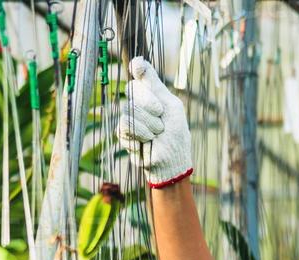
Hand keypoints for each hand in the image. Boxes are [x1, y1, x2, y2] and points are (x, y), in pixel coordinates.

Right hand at [115, 56, 193, 187]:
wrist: (171, 160)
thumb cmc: (176, 133)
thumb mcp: (170, 105)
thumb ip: (154, 84)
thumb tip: (137, 60)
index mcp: (152, 93)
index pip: (140, 74)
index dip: (139, 70)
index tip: (138, 68)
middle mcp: (139, 102)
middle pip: (133, 89)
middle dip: (151, 105)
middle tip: (161, 118)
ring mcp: (129, 117)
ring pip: (129, 108)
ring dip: (149, 124)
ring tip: (156, 134)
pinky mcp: (123, 133)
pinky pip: (125, 124)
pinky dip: (140, 134)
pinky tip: (146, 142)